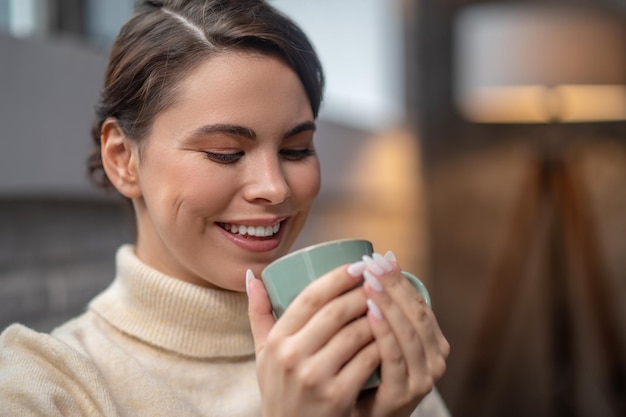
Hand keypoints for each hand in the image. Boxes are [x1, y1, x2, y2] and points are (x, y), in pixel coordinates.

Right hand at [247, 265, 380, 416]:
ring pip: (355, 334)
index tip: (357, 264)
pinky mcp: (338, 396)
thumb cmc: (280, 390)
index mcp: (277, 340)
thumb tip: (253, 277)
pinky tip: (390, 335)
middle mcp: (292, 357)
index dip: (337, 277)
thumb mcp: (263, 354)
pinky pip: (367, 360)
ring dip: (376, 316)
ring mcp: (315, 377)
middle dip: (362, 292)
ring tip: (388, 305)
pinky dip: (382, 344)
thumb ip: (259, 314)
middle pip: (335, 312)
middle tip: (379, 280)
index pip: (310, 298)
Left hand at [353, 252, 449, 416]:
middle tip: (372, 264)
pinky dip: (383, 333)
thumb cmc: (367, 376)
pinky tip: (370, 314)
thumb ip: (381, 314)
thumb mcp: (381, 342)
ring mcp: (421, 379)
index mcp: (432, 341)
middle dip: (393, 286)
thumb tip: (362, 266)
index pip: (418, 302)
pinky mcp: (403, 395)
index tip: (379, 258)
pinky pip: (394, 358)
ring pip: (408, 333)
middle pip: (415, 314)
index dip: (399, 279)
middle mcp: (435, 359)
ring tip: (369, 283)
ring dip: (388, 304)